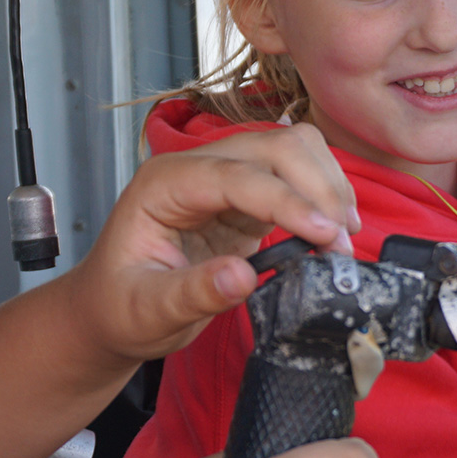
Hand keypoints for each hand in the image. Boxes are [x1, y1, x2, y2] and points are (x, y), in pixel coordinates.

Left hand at [64, 124, 359, 366]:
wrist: (111, 311)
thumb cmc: (119, 308)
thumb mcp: (146, 311)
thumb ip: (191, 293)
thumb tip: (242, 277)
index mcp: (163, 184)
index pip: (234, 175)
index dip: (285, 200)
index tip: (326, 234)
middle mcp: (196, 169)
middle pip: (272, 146)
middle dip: (316, 187)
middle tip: (342, 244)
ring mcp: (224, 178)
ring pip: (292, 149)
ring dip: (327, 185)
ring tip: (344, 238)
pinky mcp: (246, 199)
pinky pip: (295, 177)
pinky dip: (322, 196)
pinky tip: (334, 231)